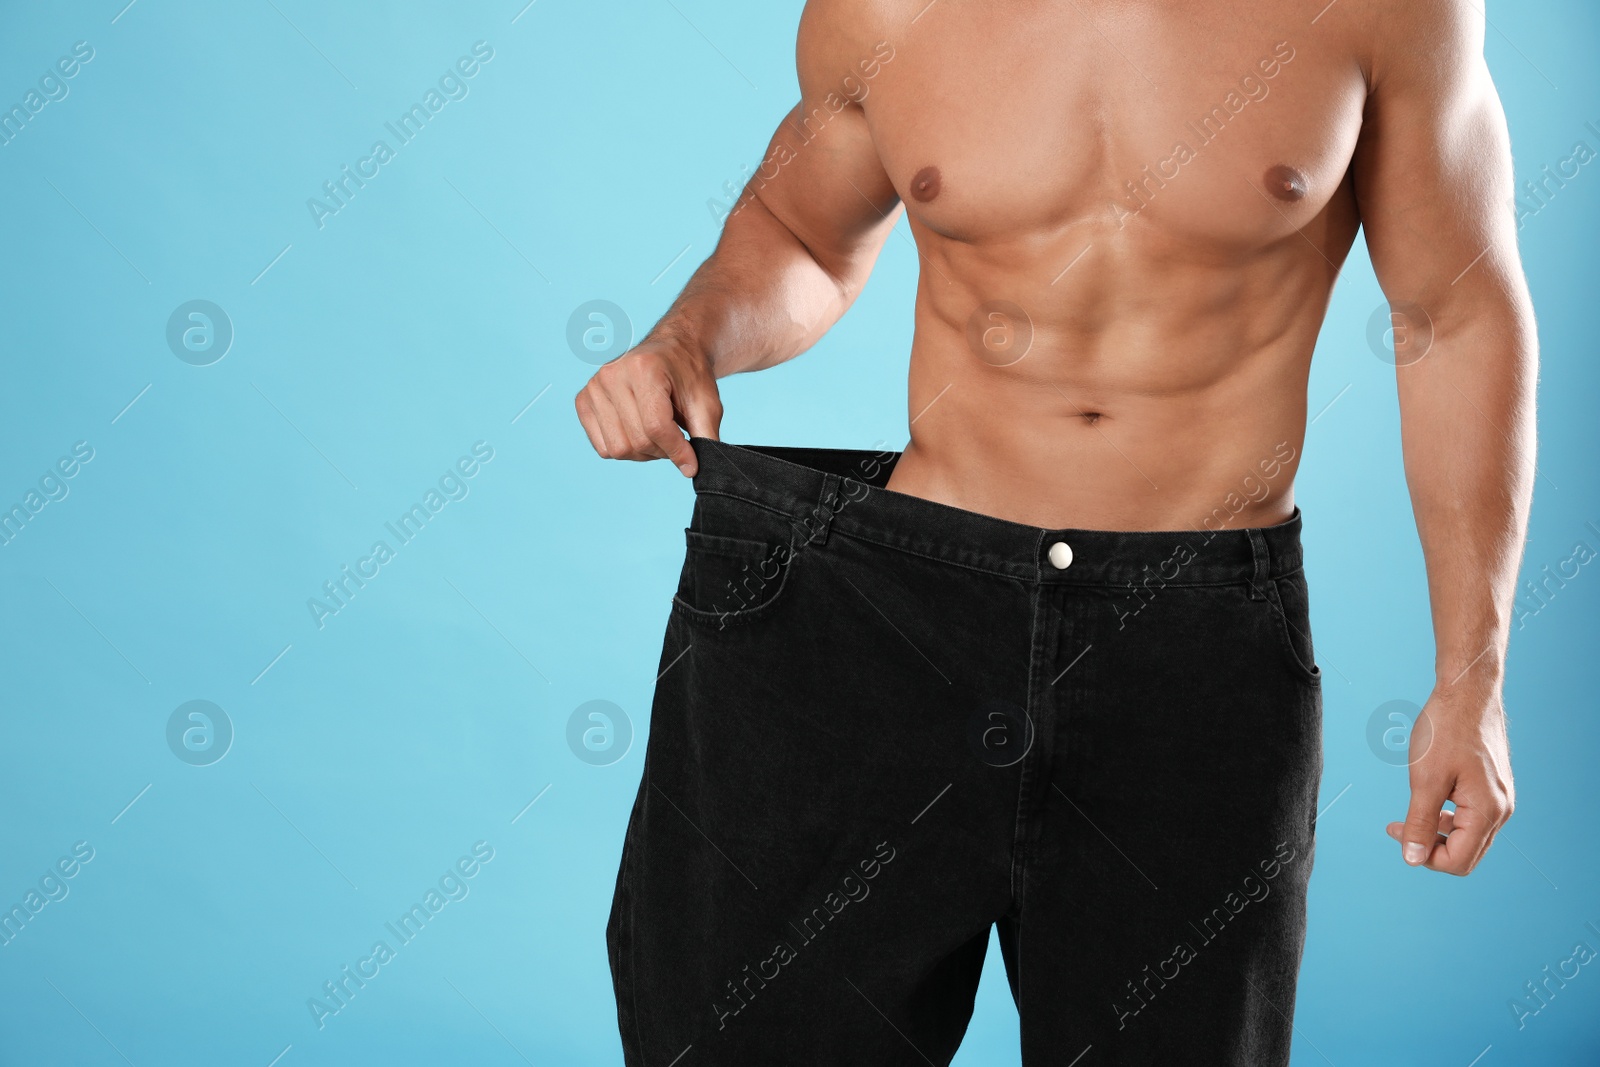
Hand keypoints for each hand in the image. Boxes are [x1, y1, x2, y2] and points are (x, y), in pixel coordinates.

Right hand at [574, 336, 721, 476]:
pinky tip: (638, 431)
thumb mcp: (707, 402)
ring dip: (643, 453)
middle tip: (676, 440)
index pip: (656, 426)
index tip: (691, 464)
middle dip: (662, 451)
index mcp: (644, 368)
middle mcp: (613, 374)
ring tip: (658, 435)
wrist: (671, 351)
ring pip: (618, 449)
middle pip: (637, 440)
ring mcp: (594, 387)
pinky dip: (624, 448)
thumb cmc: (688, 375)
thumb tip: (691, 472)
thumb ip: (704, 435)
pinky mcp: (584, 400)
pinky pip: (602, 447)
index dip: (677, 451)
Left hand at [1384, 680, 1514, 874]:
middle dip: (1429, 846)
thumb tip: (1413, 858)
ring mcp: (1500, 799)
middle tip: (1397, 827)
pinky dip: (1448, 818)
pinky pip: (1472, 818)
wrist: (1467, 693)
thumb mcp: (1425, 779)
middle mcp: (1501, 809)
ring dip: (1437, 833)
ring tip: (1409, 817)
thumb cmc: (1446, 730)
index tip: (1396, 832)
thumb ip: (1420, 822)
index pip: (1458, 861)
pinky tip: (1430, 803)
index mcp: (1488, 811)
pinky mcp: (1493, 788)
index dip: (1424, 856)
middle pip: (1466, 854)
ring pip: (1469, 837)